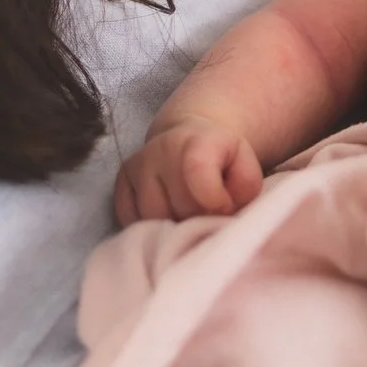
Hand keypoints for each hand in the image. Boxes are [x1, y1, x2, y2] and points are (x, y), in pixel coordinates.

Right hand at [112, 118, 261, 223]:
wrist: (190, 140)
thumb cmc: (223, 161)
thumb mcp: (245, 166)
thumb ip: (244, 187)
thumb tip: (223, 211)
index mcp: (197, 140)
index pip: (198, 173)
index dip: (215, 200)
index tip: (225, 207)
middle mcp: (161, 148)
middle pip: (177, 206)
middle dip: (197, 218)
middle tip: (208, 213)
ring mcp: (137, 165)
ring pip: (152, 217)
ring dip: (173, 225)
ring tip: (189, 216)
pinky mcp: (121, 182)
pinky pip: (130, 219)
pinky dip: (149, 226)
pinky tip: (167, 216)